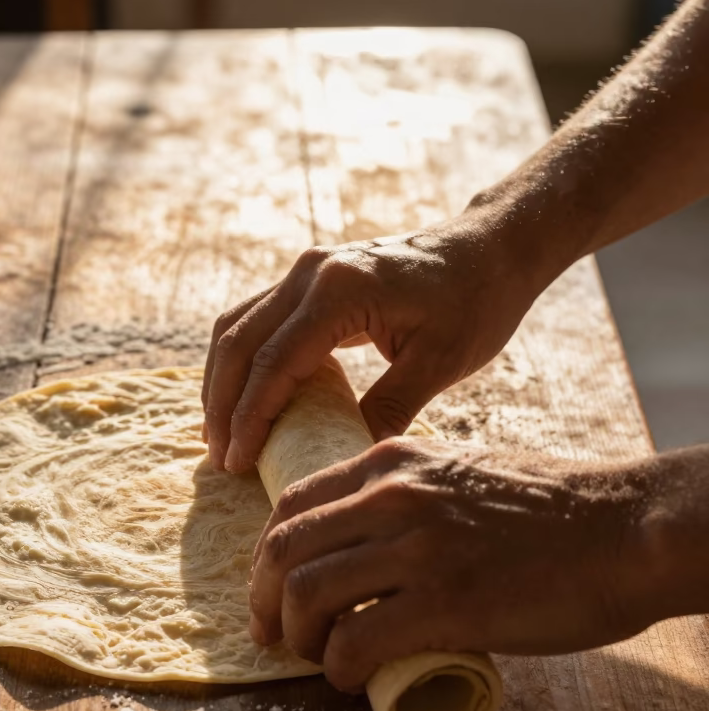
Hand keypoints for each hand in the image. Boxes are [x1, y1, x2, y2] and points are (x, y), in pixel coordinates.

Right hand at [201, 214, 541, 472]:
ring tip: (219, 435)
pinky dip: (238, 362)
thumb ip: (388, 409)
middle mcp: (310, 273)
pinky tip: (239, 399)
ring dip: (220, 382)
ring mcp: (304, 270)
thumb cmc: (476, 302)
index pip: (273, 363)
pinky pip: (252, 320)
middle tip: (220, 459)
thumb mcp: (440, 363)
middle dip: (221, 405)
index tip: (238, 463)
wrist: (490, 247)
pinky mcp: (307, 278)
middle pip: (237, 343)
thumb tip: (343, 462)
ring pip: (234, 327)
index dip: (249, 418)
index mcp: (340, 291)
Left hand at [247, 438, 655, 692]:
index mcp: (392, 463)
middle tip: (272, 636)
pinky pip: (355, 641)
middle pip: (284, 551)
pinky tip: (351, 679)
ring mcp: (417, 548)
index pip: (292, 504)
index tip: (267, 591)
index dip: (265, 557)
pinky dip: (339, 668)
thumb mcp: (461, 471)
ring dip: (298, 639)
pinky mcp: (445, 602)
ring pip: (306, 595)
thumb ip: (408, 492)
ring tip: (318, 660)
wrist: (625, 529)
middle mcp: (393, 496)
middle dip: (262, 601)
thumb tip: (365, 537)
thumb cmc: (551, 509)